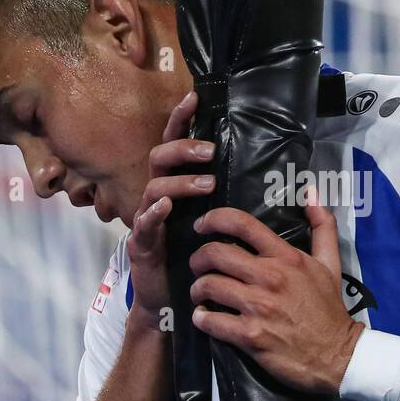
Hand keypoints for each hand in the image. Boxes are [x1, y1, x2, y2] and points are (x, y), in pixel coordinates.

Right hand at [126, 90, 215, 329]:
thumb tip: (258, 171)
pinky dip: (153, 214)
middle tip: (212, 151)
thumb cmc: (192, 257)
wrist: (171, 302)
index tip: (195, 98)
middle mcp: (156, 197)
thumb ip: (222, 196)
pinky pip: (143, 225)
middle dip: (184, 149)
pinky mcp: (141, 245)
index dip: (180, 121)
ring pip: (154, 188)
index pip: (174, 146)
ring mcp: (146, 220)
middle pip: (159, 158)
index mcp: (173, 187)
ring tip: (207, 184)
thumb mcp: (209, 221)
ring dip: (180, 182)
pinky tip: (166, 207)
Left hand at [188, 193, 362, 393]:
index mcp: (286, 258)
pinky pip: (210, 320)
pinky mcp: (250, 335)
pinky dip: (201, 318)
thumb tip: (311, 193)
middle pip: (215, 253)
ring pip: (207, 286)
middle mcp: (269, 277)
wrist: (337, 355)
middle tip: (198, 266)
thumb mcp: (330, 264)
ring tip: (200, 294)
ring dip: (197, 289)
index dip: (213, 219)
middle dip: (198, 258)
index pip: (242, 224)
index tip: (202, 226)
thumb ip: (322, 226)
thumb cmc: (330, 309)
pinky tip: (204, 318)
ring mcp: (258, 307)